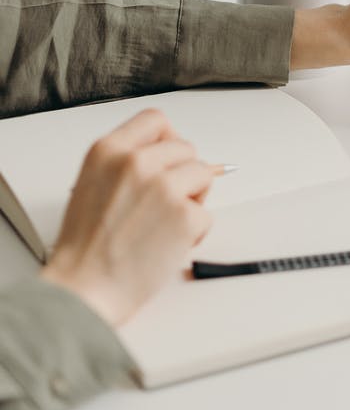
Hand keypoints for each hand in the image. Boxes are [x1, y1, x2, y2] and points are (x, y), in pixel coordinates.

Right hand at [42, 109, 215, 326]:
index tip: (169, 156)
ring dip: (193, 198)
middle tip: (167, 202)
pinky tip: (170, 245)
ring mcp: (163, 187)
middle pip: (186, 148)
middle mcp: (136, 162)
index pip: (155, 120)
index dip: (167, 138)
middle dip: (183, 173)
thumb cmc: (84, 248)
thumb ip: (125, 163)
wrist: (83, 290)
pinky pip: (206, 214)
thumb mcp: (92, 184)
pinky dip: (196, 231)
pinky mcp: (184, 215)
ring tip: (167, 224)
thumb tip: (166, 155)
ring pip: (203, 174)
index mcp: (109, 150)